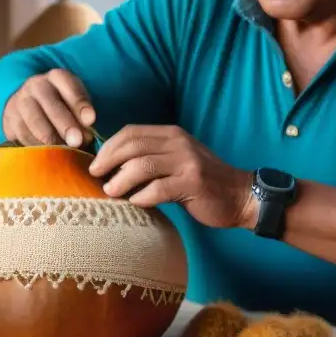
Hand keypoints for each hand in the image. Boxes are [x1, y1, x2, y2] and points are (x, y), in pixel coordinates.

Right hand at [3, 69, 95, 146]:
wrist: (28, 104)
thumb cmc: (61, 104)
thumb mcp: (75, 102)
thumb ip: (82, 115)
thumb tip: (86, 135)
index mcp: (57, 77)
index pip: (69, 87)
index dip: (80, 104)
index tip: (91, 120)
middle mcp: (36, 85)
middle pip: (51, 106)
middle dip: (66, 125)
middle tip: (78, 141)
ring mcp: (20, 101)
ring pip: (36, 123)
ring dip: (52, 140)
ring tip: (66, 152)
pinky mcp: (9, 119)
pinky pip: (24, 136)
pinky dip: (38, 147)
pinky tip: (50, 153)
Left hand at [88, 125, 255, 229]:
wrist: (240, 195)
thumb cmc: (202, 182)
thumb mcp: (177, 160)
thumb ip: (151, 157)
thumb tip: (111, 167)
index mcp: (172, 134)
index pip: (131, 132)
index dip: (109, 146)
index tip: (95, 162)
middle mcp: (179, 143)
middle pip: (133, 146)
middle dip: (109, 161)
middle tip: (96, 176)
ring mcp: (187, 162)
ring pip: (142, 166)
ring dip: (121, 181)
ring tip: (111, 192)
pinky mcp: (194, 183)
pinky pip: (158, 189)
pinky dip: (142, 197)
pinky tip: (136, 204)